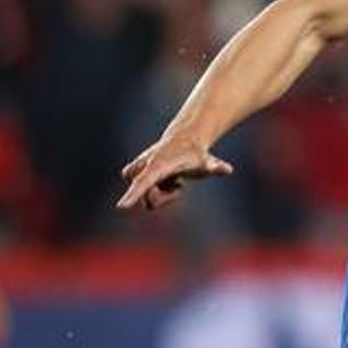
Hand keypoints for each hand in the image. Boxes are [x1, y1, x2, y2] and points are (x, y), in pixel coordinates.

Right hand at [116, 135, 232, 210]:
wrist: (185, 140)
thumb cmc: (195, 154)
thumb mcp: (207, 161)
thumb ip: (215, 166)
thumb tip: (227, 170)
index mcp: (158, 165)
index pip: (143, 183)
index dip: (133, 195)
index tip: (121, 208)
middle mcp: (144, 168)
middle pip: (147, 198)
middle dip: (164, 197)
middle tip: (178, 184)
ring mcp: (139, 172)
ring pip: (147, 199)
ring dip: (162, 195)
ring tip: (175, 181)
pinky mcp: (137, 176)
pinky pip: (147, 199)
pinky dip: (160, 195)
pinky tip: (170, 182)